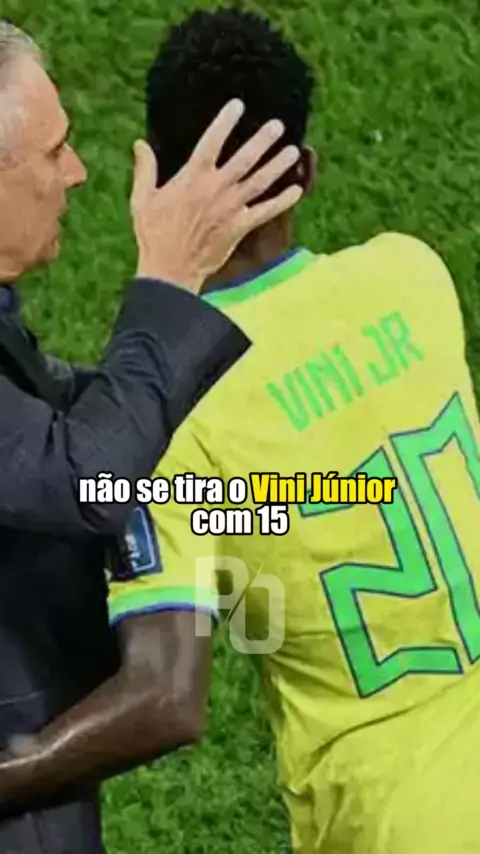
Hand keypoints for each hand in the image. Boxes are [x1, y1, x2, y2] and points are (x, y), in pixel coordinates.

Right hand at [130, 99, 301, 292]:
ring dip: (277, 165)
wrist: (170, 269)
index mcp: (192, 177)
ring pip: (259, 181)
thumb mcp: (142, 198)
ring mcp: (230, 208)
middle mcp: (216, 189)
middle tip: (278, 125)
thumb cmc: (154, 234)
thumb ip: (145, 169)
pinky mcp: (239, 227)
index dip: (225, 122)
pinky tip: (296, 190)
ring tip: (293, 151)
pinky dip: (282, 201)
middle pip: (245, 158)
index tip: (238, 106)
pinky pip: (265, 212)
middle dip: (262, 140)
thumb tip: (139, 143)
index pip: (211, 141)